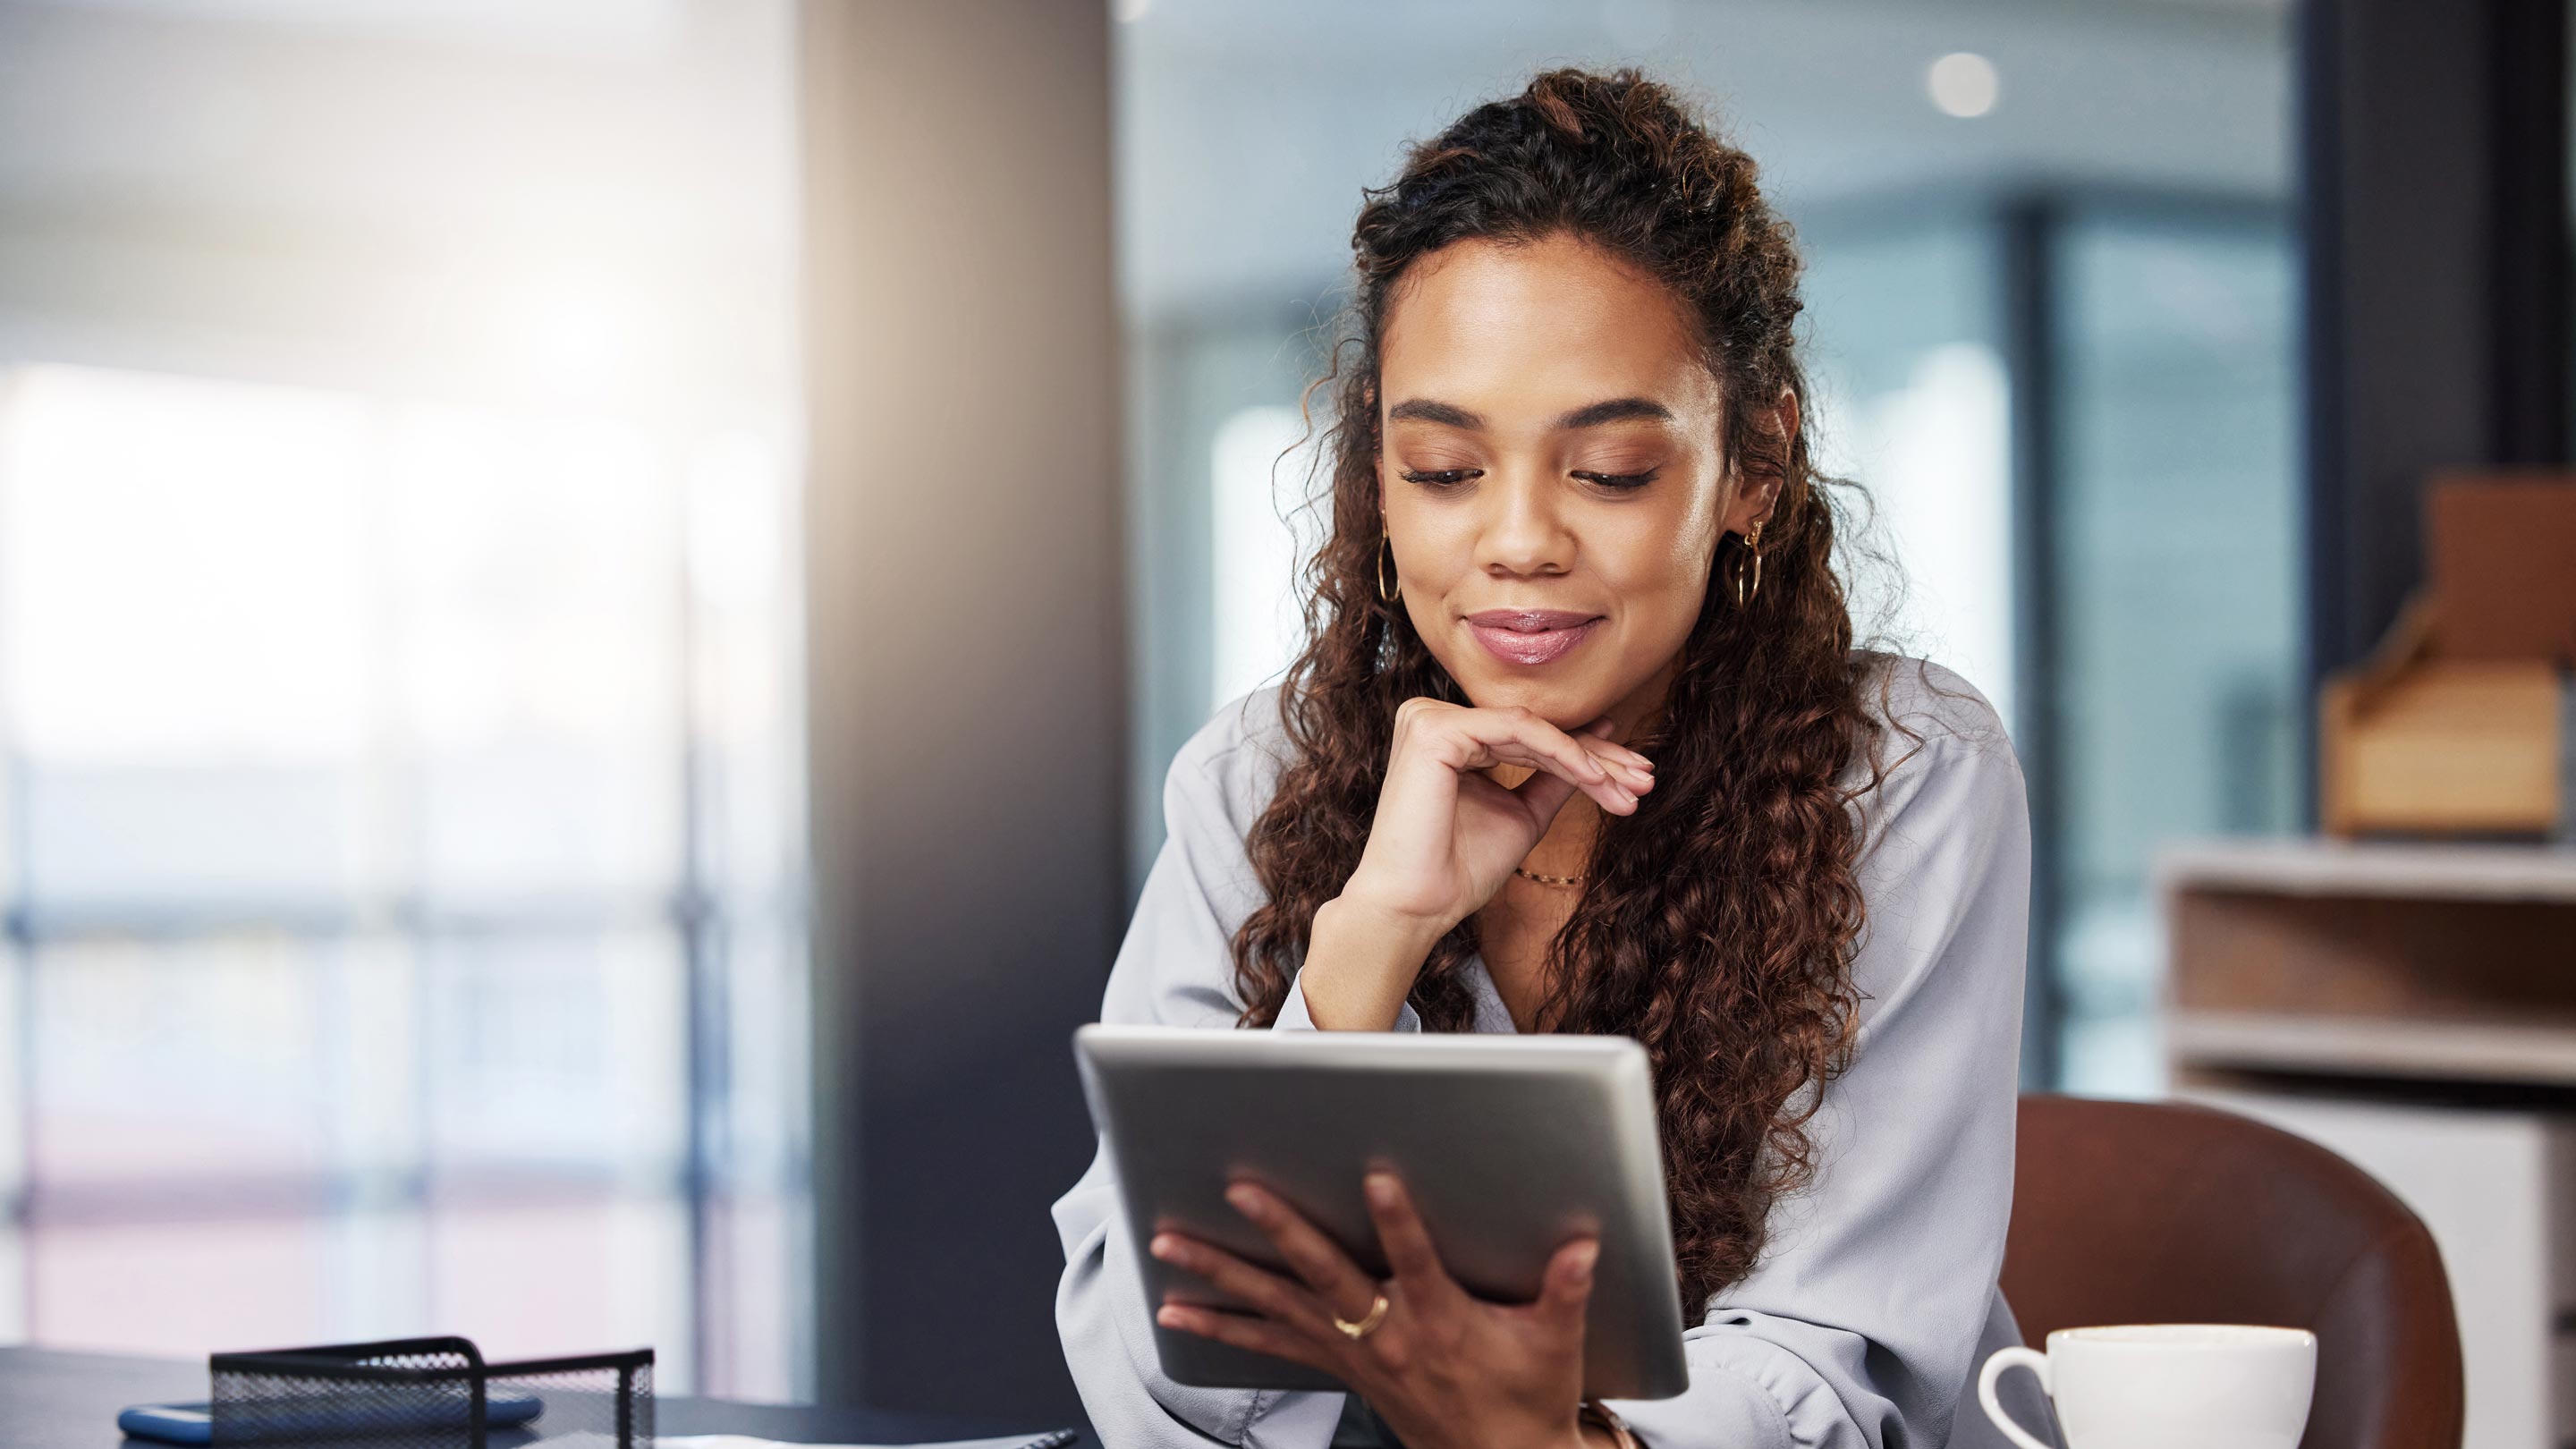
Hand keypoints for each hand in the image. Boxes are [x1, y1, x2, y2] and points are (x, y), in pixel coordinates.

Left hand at [1150, 1170, 1597, 1448]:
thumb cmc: (1527, 1396)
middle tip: (1239, 1190)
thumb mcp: (1555, 1345)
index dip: (1398, 1221)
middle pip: (1324, 1274)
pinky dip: (1219, 1329)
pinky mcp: (1336, 1365)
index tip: (1378, 1176)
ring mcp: (1353, 1352)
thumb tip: (1584, 1247)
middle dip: (1280, 1229)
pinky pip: (1267, 1344)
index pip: (1416, 1262)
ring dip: (1219, 1275)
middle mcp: (1386, 1334)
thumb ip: (1565, 1291)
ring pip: (1277, 1305)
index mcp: (1441, 1321)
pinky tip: (1174, 1315)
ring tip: (1166, 1244)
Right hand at [1341, 699, 1654, 933]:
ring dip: (1590, 759)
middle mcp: (1432, 718)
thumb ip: (1554, 778)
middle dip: (1598, 758)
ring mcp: (1428, 719)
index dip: (1587, 756)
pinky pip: (1517, 731)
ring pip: (1532, 729)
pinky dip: (1563, 753)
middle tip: (1645, 780)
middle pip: (1534, 730)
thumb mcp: (1522, 814)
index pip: (1529, 737)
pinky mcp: (1434, 730)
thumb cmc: (1458, 869)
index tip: (1634, 779)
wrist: (1418, 906)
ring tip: (1630, 789)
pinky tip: (1597, 779)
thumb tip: (1600, 742)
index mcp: (1448, 737)